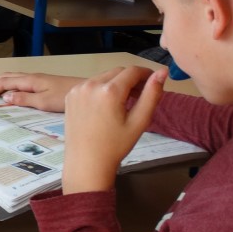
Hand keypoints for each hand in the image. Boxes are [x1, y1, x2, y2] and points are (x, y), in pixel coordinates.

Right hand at [0, 71, 85, 111]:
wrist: (89, 92)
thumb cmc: (68, 98)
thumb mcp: (44, 102)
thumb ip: (25, 99)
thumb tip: (6, 96)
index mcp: (31, 81)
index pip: (5, 82)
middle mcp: (34, 78)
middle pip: (8, 77)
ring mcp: (40, 80)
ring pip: (15, 78)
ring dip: (2, 84)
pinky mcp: (46, 84)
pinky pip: (22, 82)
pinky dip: (12, 86)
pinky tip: (14, 94)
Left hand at [62, 66, 166, 193]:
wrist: (86, 161)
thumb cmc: (116, 145)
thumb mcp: (139, 121)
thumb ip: (152, 94)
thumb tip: (163, 72)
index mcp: (109, 91)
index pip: (132, 71)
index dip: (146, 73)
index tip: (154, 82)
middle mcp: (90, 84)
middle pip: (118, 72)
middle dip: (132, 79)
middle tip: (141, 96)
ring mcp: (77, 89)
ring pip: (104, 77)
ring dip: (117, 83)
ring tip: (125, 102)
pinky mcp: (70, 95)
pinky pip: (90, 84)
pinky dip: (102, 89)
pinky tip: (106, 106)